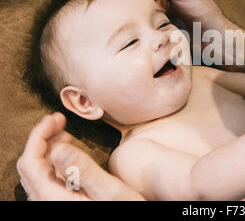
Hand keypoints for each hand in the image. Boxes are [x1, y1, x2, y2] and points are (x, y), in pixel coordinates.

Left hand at [17, 113, 143, 200]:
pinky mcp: (58, 202)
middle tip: (59, 119)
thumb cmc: (122, 209)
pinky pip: (46, 178)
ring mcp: (50, 202)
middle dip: (42, 138)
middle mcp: (45, 201)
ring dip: (46, 148)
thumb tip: (58, 147)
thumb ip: (82, 170)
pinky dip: (52, 160)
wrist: (130, 220)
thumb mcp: (108, 191)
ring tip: (64, 132)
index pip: (31, 161)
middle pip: (30, 165)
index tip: (56, 118)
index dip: (39, 135)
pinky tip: (67, 152)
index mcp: (52, 198)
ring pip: (36, 171)